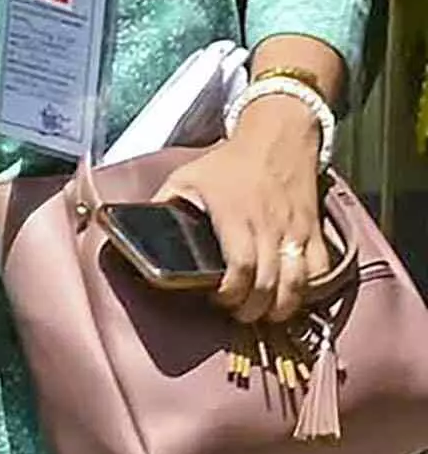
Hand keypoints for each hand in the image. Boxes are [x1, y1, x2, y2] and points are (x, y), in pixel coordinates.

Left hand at [160, 95, 332, 328]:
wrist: (278, 138)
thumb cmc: (226, 162)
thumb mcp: (184, 178)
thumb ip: (163, 207)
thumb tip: (132, 232)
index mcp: (234, 216)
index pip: (240, 267)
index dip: (230, 293)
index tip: (218, 300)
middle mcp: (268, 226)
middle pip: (268, 283)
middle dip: (252, 309)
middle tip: (238, 315)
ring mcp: (295, 229)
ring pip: (298, 282)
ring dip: (281, 306)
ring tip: (265, 314)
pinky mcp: (313, 229)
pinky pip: (320, 269)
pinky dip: (309, 289)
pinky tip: (291, 296)